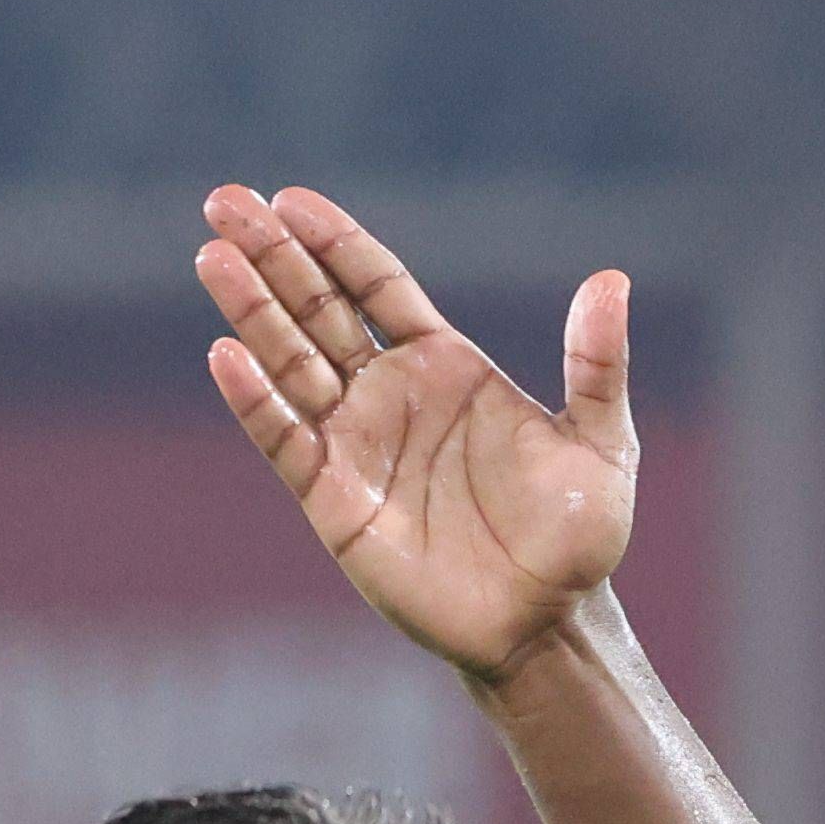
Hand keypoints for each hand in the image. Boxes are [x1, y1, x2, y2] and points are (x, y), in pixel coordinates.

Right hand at [195, 184, 634, 683]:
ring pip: (290, 361)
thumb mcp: (601, 445)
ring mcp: (355, 441)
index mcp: (447, 367)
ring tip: (213, 256)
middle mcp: (390, 394)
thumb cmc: (578, 537)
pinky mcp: (331, 495)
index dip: (335, 243)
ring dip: (251, 310)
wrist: (547, 623)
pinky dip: (254, 398)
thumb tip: (612, 279)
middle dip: (272, 256)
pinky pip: (283, 436)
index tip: (290, 200)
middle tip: (224, 203)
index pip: (377, 286)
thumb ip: (597, 364)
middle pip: (318, 308)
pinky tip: (227, 354)